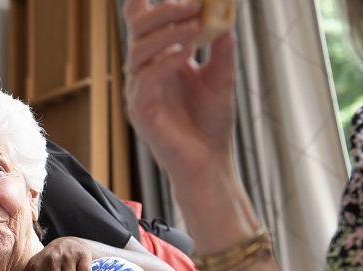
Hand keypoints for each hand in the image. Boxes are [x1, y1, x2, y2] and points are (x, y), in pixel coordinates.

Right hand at [122, 0, 236, 182]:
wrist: (209, 162)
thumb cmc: (210, 124)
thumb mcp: (221, 76)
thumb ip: (221, 47)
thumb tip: (224, 16)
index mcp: (159, 60)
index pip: (143, 24)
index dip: (147, 3)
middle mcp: (144, 72)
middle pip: (138, 29)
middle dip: (165, 11)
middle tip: (194, 3)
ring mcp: (138, 92)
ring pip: (138, 50)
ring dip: (168, 33)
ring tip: (196, 24)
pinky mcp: (140, 111)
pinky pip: (146, 78)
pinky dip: (166, 61)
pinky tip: (186, 53)